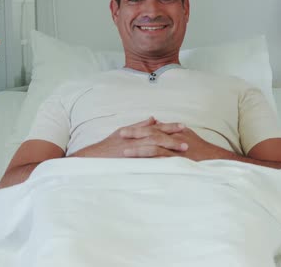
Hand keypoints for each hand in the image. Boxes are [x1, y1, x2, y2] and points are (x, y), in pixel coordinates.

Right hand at [70, 117, 187, 157]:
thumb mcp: (123, 132)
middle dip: (173, 137)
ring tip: (182, 150)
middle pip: (157, 135)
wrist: (92, 157)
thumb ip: (140, 125)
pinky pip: (146, 160)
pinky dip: (157, 160)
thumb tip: (153, 119)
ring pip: (153, 146)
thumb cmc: (107, 146)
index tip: (183, 127)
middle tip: (188, 140)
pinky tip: (168, 162)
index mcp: (135, 132)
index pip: (155, 128)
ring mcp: (132, 150)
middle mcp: (135, 139)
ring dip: (168, 147)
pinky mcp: (129, 160)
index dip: (170, 127)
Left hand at [122, 121, 234, 161]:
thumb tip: (159, 126)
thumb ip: (172, 132)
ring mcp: (175, 150)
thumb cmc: (201, 149)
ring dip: (138, 148)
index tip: (124, 130)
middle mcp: (173, 138)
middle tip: (120, 135)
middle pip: (151, 134)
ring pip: (154, 146)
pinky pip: (162, 161)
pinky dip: (150, 162)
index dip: (138, 128)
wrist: (215, 159)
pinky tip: (139, 166)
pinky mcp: (178, 162)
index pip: (152, 128)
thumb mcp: (187, 136)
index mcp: (173, 133)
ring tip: (124, 151)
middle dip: (135, 134)